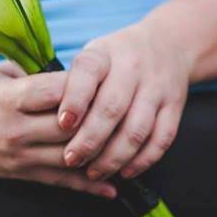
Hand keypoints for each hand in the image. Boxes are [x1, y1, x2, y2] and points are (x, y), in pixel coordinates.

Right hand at [0, 62, 115, 197]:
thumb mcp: (0, 72)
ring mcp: (18, 156)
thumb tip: (77, 77)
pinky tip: (113, 187)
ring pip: (69, 157)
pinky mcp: (21, 174)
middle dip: (99, 119)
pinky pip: (60, 181)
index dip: (84, 86)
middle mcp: (15, 130)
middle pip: (69, 127)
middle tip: (124, 109)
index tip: (104, 78)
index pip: (55, 92)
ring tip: (126, 145)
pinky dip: (88, 186)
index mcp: (8, 99)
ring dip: (100, 153)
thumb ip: (36, 74)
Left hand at [58, 21, 192, 179]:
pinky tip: (124, 172)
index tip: (62, 124)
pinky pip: (162, 138)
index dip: (74, 99)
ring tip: (94, 172)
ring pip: (137, 129)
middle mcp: (132, 67)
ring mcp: (157, 87)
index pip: (87, 73)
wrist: (167, 44)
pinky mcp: (175, 106)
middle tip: (71, 159)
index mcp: (103, 54)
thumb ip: (70, 83)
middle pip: (111, 108)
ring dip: (114, 157)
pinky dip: (143, 160)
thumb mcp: (91, 57)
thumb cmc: (114, 59)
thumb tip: (41, 120)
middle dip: (89, 140)